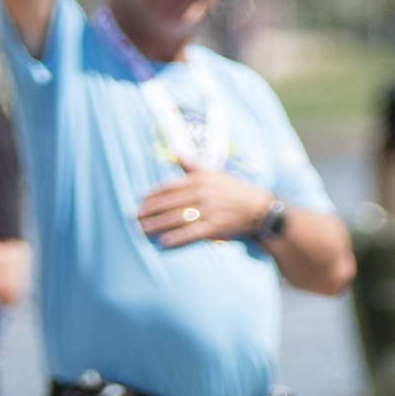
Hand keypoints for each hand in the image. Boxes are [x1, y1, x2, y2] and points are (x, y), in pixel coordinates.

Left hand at [133, 172, 270, 248]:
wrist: (260, 209)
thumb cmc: (235, 190)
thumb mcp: (216, 174)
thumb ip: (193, 166)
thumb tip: (177, 153)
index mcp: (200, 179)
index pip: (169, 187)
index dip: (152, 195)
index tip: (139, 201)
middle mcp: (202, 193)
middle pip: (168, 204)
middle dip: (149, 211)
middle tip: (134, 218)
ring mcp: (208, 211)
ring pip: (176, 218)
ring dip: (156, 225)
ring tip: (142, 231)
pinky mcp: (215, 227)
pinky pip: (191, 233)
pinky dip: (176, 238)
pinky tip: (163, 242)